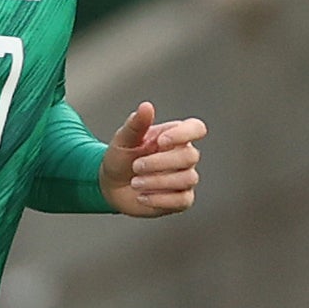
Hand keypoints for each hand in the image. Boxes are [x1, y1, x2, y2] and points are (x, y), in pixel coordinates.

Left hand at [100, 101, 204, 217]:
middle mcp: (184, 156)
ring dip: (157, 182)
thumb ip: (136, 124)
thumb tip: (146, 106)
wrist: (112, 186)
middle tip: (136, 166)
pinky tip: (142, 196)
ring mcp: (185, 178)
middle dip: (160, 162)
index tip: (160, 142)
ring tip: (135, 183)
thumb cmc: (121, 158)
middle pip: (190, 156)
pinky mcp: (181, 199)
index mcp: (174, 136)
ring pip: (187, 179)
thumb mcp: (123, 140)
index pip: (196, 128)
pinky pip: (182, 200)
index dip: (183, 134)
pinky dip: (159, 199)